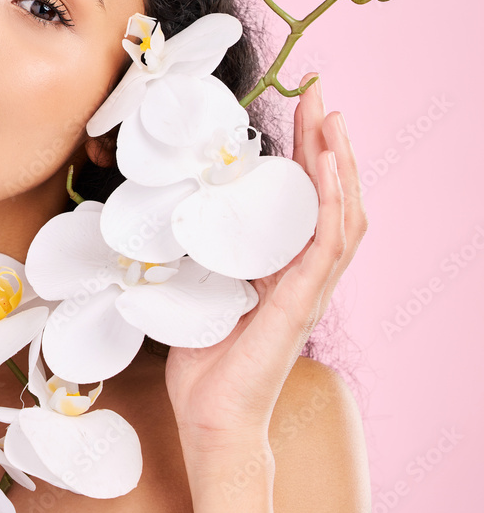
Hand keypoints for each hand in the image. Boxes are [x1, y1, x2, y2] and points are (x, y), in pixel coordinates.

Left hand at [164, 72, 367, 446]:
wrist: (212, 418)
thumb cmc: (205, 362)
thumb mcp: (199, 291)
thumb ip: (199, 257)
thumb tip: (170, 215)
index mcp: (284, 268)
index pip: (306, 199)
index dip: (308, 154)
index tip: (302, 109)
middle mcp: (306, 273)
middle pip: (332, 195)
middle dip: (327, 142)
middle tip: (320, 94)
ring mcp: (310, 288)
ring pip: (341, 212)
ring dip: (338, 161)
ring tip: (331, 117)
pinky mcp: (303, 302)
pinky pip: (328, 244)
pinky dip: (332, 202)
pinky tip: (329, 168)